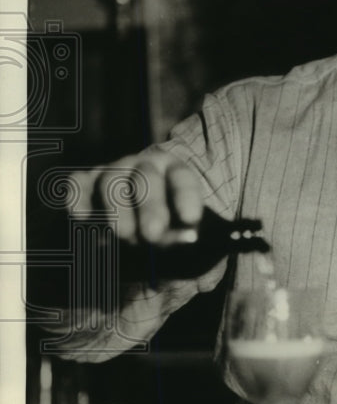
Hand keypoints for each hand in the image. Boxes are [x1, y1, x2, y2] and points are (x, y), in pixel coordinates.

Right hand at [68, 151, 203, 245]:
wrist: (135, 219)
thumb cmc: (163, 223)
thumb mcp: (177, 228)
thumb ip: (181, 232)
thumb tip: (188, 237)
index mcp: (173, 171)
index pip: (182, 179)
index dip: (186, 198)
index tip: (191, 220)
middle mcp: (143, 166)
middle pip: (146, 178)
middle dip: (150, 206)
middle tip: (153, 234)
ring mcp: (113, 170)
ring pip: (112, 180)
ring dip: (117, 209)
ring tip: (125, 235)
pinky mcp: (86, 181)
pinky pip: (78, 183)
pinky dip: (78, 198)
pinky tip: (83, 218)